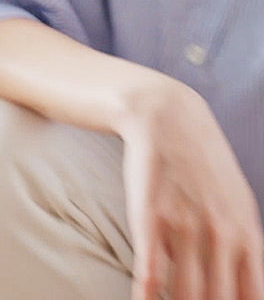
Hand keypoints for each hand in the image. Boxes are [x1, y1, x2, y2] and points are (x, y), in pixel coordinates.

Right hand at [122, 78, 263, 299]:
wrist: (166, 117)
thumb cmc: (202, 163)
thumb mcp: (239, 202)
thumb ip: (246, 247)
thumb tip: (250, 287)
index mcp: (248, 235)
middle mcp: (220, 235)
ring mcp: (183, 226)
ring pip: (184, 295)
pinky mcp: (149, 217)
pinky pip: (150, 271)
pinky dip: (147, 297)